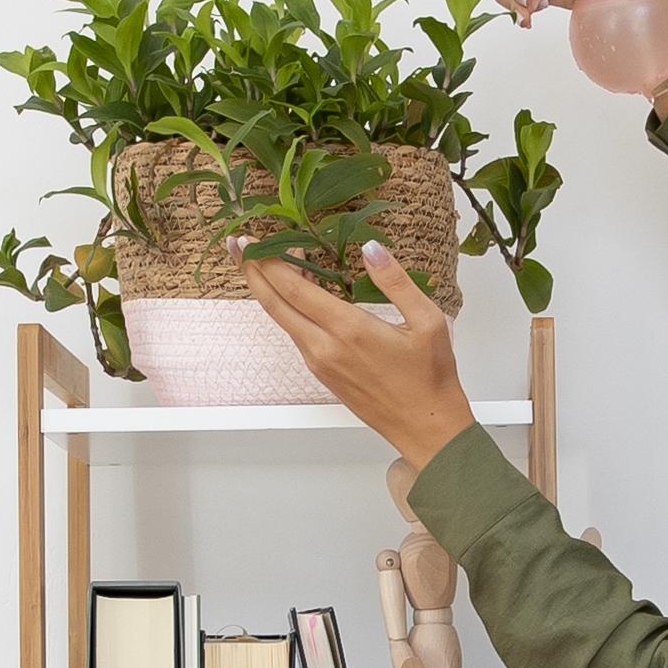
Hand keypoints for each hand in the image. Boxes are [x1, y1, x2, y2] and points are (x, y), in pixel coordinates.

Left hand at [243, 244, 473, 465]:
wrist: (425, 428)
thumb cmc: (431, 377)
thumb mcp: (427, 321)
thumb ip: (395, 281)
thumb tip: (371, 248)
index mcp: (348, 330)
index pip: (293, 288)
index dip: (267, 261)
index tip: (249, 239)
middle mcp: (324, 348)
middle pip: (274, 303)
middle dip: (252, 271)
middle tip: (236, 244)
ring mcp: (319, 363)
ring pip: (283, 319)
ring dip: (270, 289)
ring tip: (266, 261)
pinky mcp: (322, 374)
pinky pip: (296, 333)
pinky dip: (288, 308)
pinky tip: (297, 293)